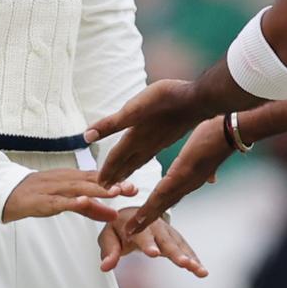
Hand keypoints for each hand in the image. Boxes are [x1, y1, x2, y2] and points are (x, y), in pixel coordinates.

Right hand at [1, 168, 133, 223]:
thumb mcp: (68, 201)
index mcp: (72, 178)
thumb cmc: (39, 195)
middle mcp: (65, 180)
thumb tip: (114, 215)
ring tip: (115, 192)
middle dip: (113, 184)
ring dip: (97, 190)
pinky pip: (59, 200)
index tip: (135, 187)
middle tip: (132, 189)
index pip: (98, 178)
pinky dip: (71, 201)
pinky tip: (83, 201)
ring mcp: (54, 189)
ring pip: (78, 188)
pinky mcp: (42, 200)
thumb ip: (91, 208)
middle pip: (92, 181)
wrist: (7, 192)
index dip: (117, 181)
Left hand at [86, 80, 212, 184]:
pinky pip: (151, 153)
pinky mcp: (169, 135)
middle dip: (116, 175)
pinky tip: (147, 156)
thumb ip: (110, 124)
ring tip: (122, 179)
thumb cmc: (168, 99)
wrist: (199, 99)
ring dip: (129, 169)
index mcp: (136, 138)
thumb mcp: (133, 108)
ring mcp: (159, 140)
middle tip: (106, 188)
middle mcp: (147, 143)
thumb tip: (87, 135)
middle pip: (127, 163)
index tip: (98, 184)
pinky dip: (144, 159)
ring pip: (140, 160)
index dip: (106, 170)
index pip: (116, 158)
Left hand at [100, 214, 207, 276]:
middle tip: (184, 264)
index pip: (143, 235)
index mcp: (137, 225)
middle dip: (176, 253)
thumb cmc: (118, 227)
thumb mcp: (107, 237)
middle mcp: (155, 227)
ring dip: (190, 258)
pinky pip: (186, 250)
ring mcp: (167, 232)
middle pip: (167, 241)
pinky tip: (202, 272)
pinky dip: (194, 260)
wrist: (132, 213)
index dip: (149, 244)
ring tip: (199, 270)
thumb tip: (105, 267)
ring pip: (180, 245)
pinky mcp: (175, 239)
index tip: (154, 254)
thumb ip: (109, 252)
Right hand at [123, 117, 235, 233]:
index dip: (158, 208)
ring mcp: (185, 180)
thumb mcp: (210, 154)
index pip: (171, 196)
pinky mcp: (183, 174)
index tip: (145, 218)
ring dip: (146, 218)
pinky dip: (151, 206)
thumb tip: (212, 178)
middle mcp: (188, 184)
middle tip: (132, 233)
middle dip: (148, 219)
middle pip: (164, 204)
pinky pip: (163, 192)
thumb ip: (208, 169)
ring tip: (131, 230)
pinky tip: (141, 215)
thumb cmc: (220, 136)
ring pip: (161, 202)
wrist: (234, 130)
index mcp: (192, 178)